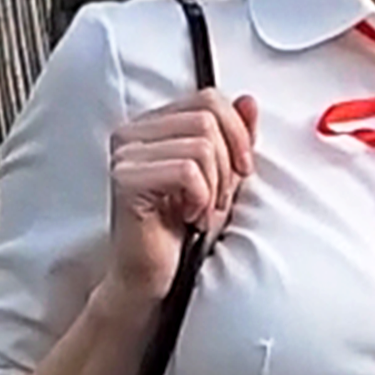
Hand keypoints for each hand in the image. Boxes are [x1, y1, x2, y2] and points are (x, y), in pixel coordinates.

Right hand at [104, 89, 257, 301]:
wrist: (155, 276)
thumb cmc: (185, 228)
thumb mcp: (222, 176)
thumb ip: (234, 137)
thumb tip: (248, 101)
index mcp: (152, 124)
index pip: (209, 98)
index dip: (237, 133)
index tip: (241, 171)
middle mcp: (132, 132)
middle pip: (207, 119)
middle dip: (226, 164)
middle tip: (216, 199)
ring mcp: (125, 154)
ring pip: (201, 145)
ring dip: (214, 186)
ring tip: (201, 211)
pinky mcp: (126, 179)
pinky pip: (187, 171)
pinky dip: (200, 198)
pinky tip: (189, 217)